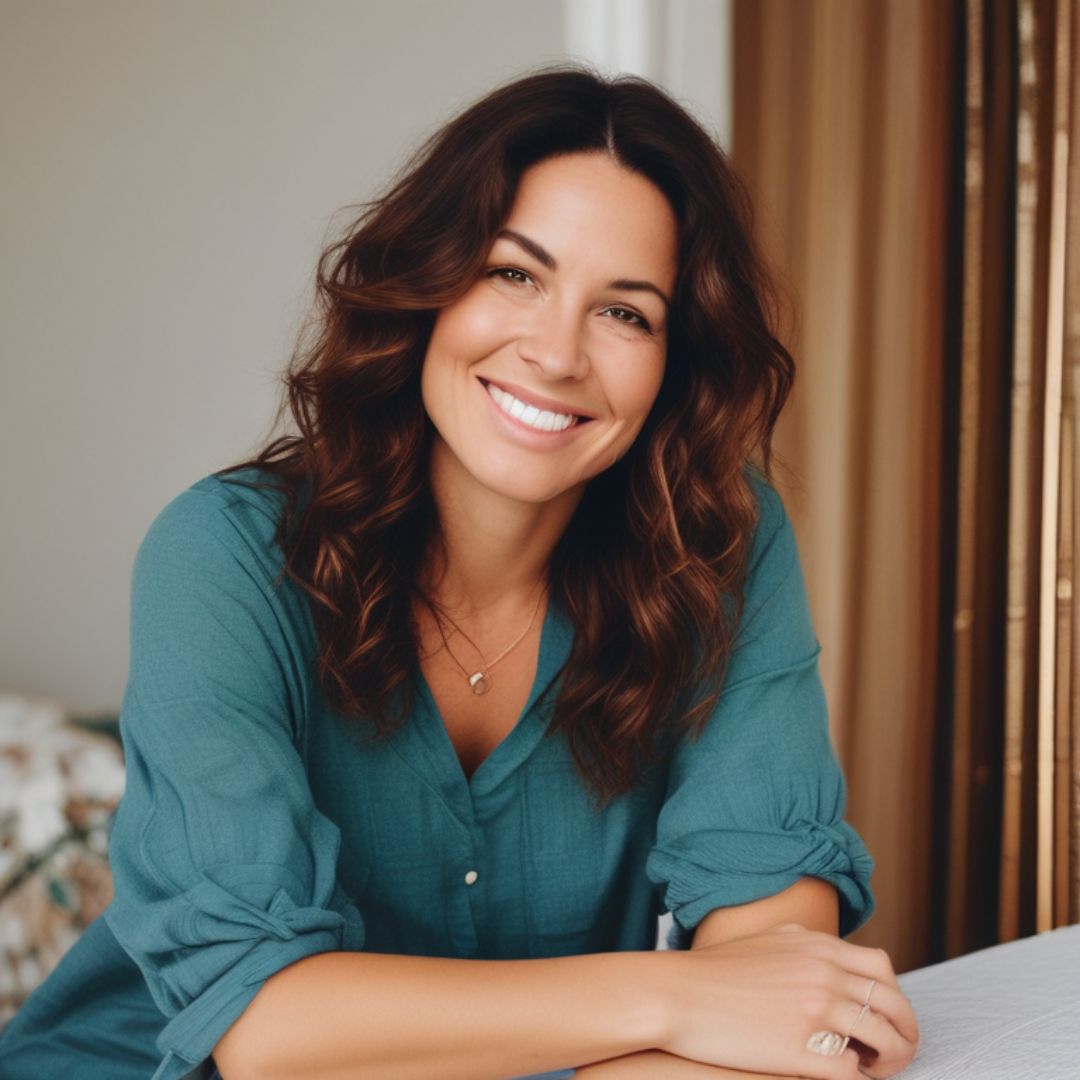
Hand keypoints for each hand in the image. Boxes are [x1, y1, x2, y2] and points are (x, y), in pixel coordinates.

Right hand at [655, 922, 919, 1078]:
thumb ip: (807, 945)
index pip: (882, 970)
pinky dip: (860, 1079)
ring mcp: (818, 1010)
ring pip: (884, 1039)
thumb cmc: (715, 971)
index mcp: (818, 946)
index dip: (893, 999)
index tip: (888, 1019)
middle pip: (894, 1005)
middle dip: (906, 1032)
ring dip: (891, 1059)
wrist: (677, 994)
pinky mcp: (805, 1047)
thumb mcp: (768, 940)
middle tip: (899, 1051)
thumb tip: (834, 955)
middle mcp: (825, 973)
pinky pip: (854, 1071)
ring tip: (876, 1070)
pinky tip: (847, 1079)